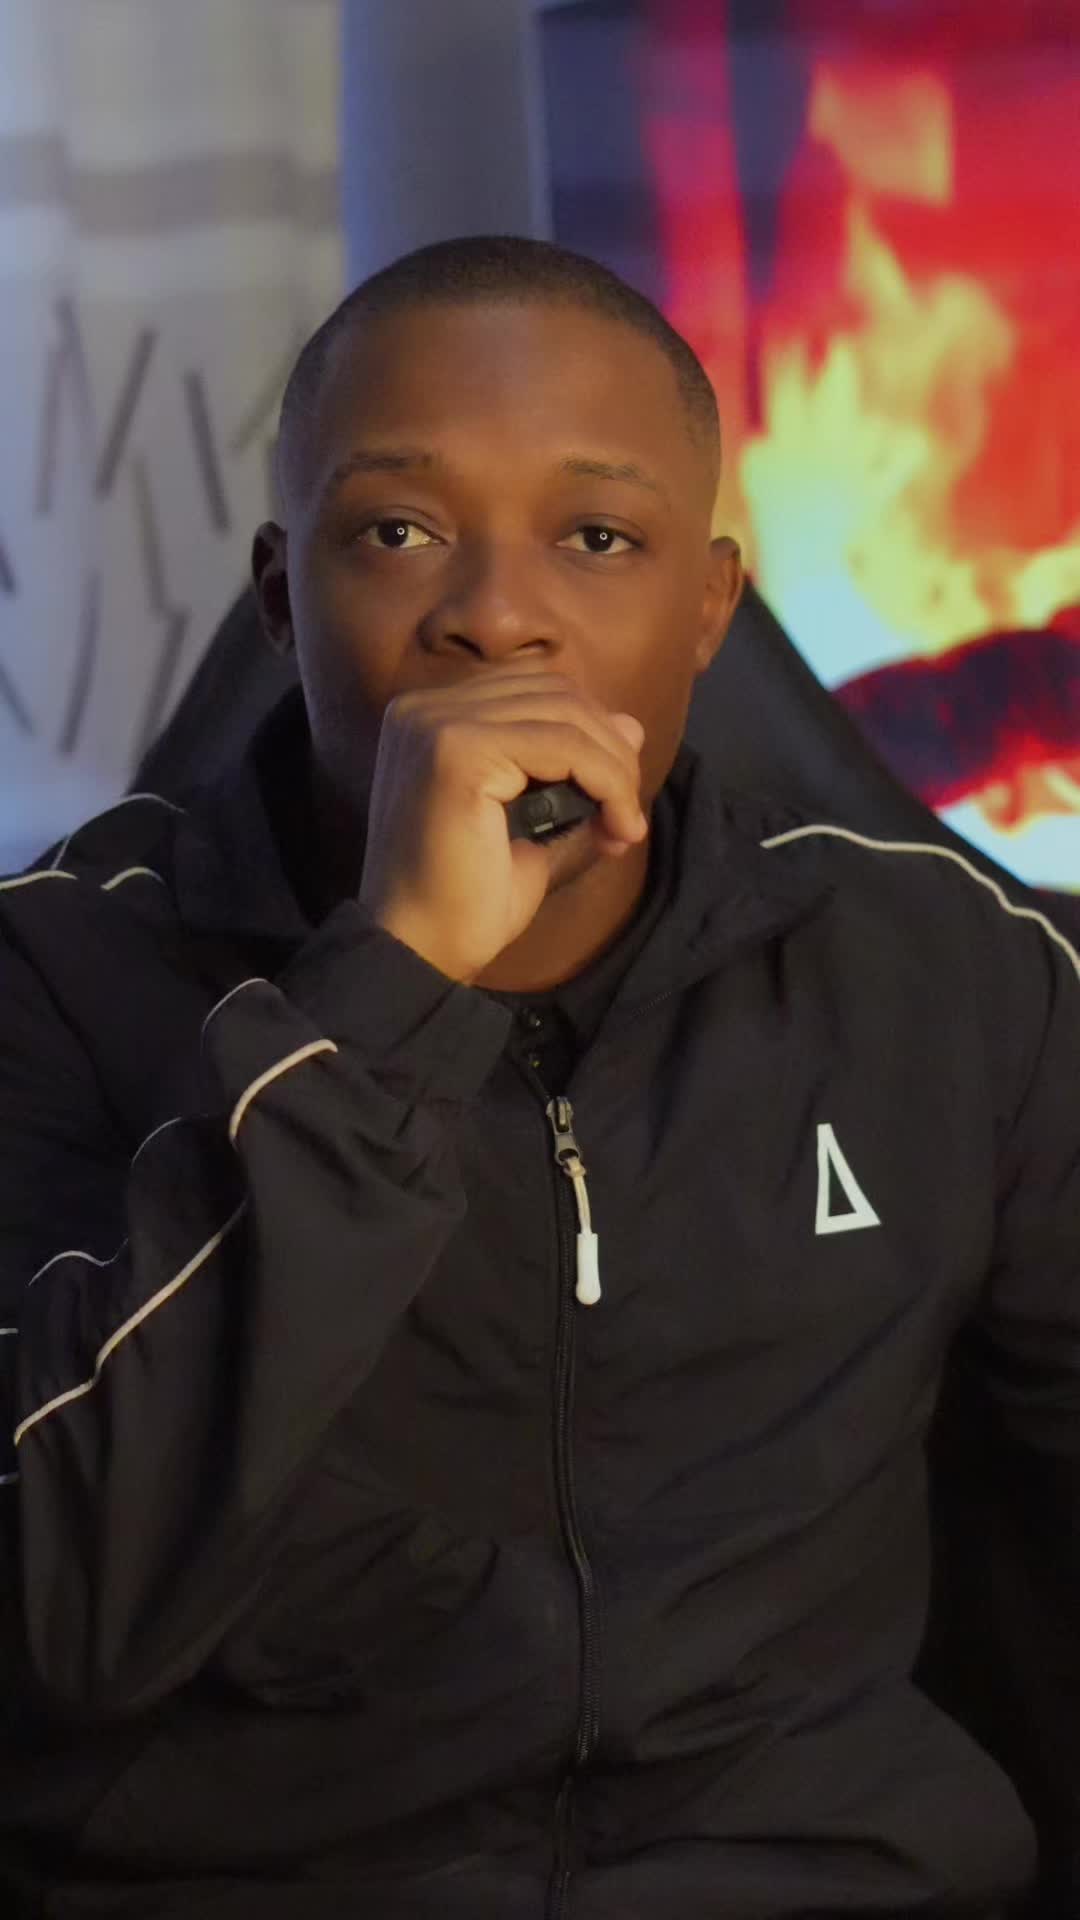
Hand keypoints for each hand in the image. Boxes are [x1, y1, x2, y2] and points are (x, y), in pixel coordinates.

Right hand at [357, 669, 646, 982]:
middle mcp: (423, 707)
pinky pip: (562, 743)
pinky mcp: (456, 749)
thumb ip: (578, 777)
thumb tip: (632, 727)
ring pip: (565, 714)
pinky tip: (617, 825)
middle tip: (629, 814)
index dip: (594, 736)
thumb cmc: (467, 902)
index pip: (537, 692)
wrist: (419, 952)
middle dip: (610, 749)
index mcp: (432, 718)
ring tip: (626, 824)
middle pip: (555, 692)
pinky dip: (605, 780)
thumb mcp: (538, 830)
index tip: (623, 799)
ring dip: (614, 768)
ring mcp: (435, 722)